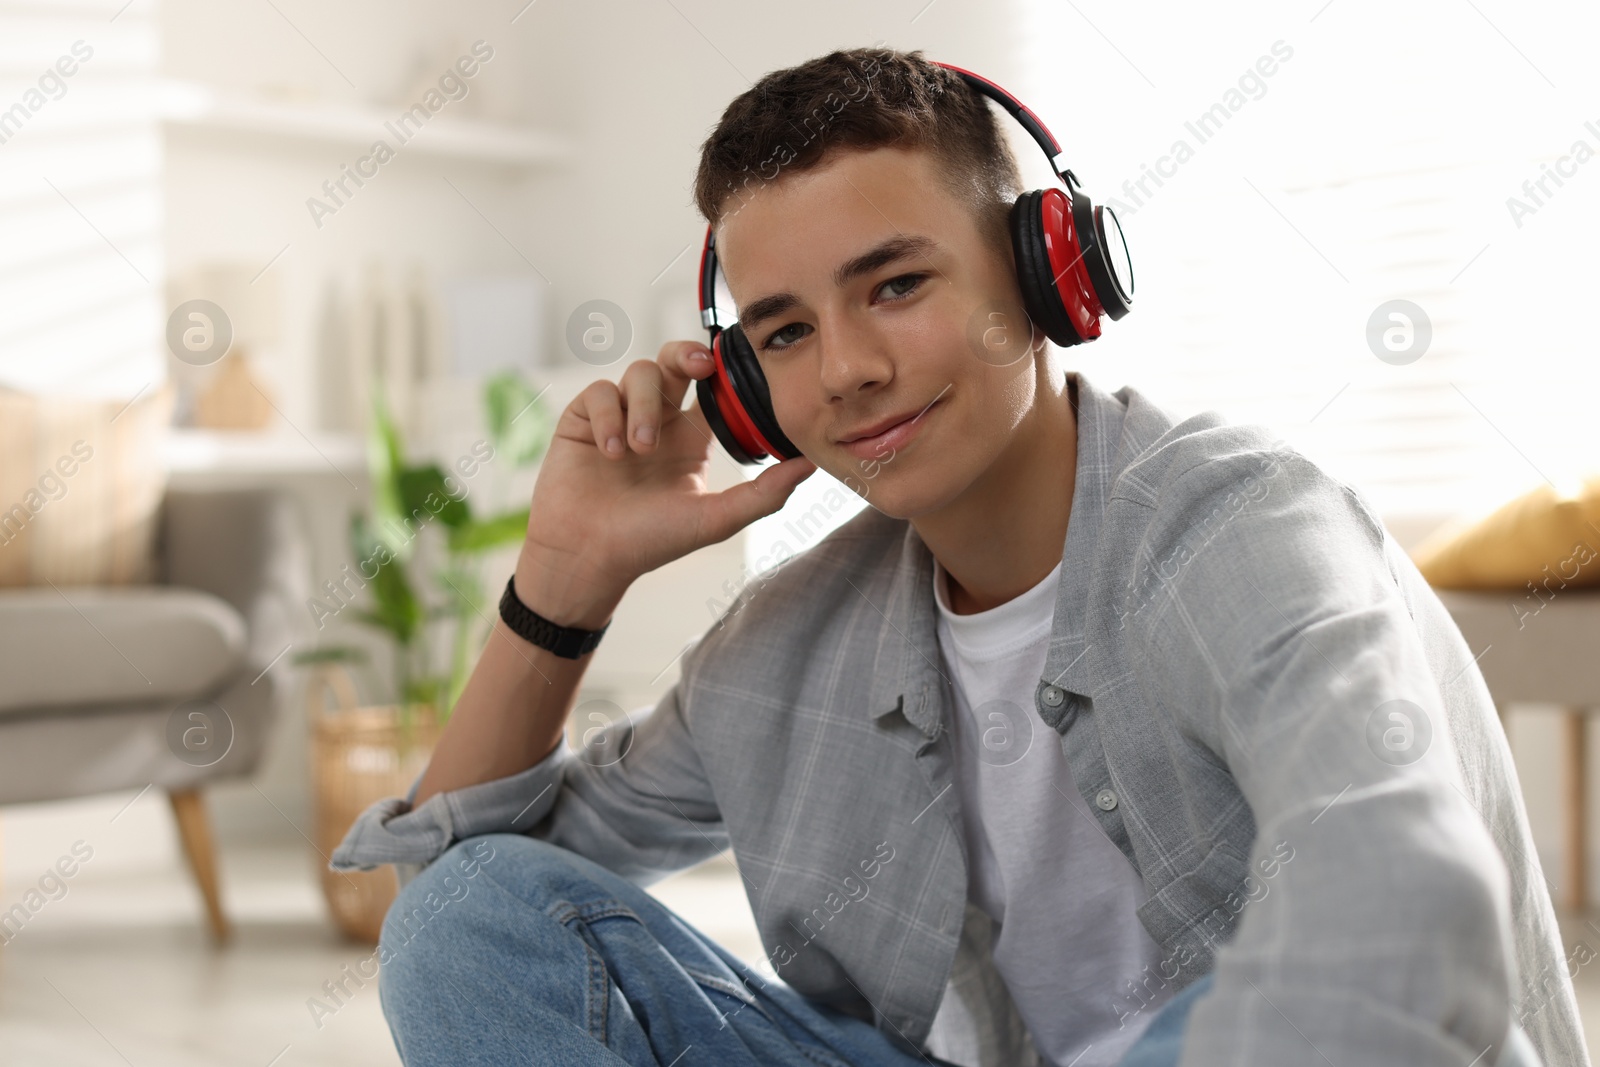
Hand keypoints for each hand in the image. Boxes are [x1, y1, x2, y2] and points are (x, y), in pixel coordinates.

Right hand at [517, 340, 815, 622]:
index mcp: (690, 438)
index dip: (723, 372)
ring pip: (639, 372)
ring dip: (644, 405)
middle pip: (674, 361)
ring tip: (641, 449)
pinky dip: (609, 417)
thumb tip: (810, 466)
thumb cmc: (649, 542)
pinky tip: (612, 452)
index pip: (712, 389)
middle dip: (685, 354)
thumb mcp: (714, 519)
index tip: (736, 367)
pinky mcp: (583, 418)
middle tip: (696, 367)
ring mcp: (619, 416)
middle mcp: (657, 420)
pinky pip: (600, 392)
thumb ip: (764, 494)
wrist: (589, 557)